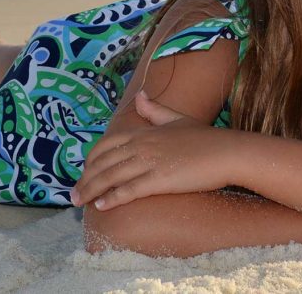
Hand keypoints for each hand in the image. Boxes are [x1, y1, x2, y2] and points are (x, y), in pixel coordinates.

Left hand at [71, 91, 231, 209]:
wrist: (228, 151)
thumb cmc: (206, 138)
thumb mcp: (178, 119)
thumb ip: (156, 110)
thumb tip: (141, 96)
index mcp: (144, 132)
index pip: (105, 145)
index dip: (90, 160)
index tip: (84, 173)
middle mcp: (142, 145)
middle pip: (103, 163)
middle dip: (84, 179)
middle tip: (73, 194)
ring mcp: (150, 162)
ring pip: (110, 177)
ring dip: (91, 191)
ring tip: (79, 203)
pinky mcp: (159, 179)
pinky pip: (129, 190)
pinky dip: (112, 198)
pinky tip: (102, 206)